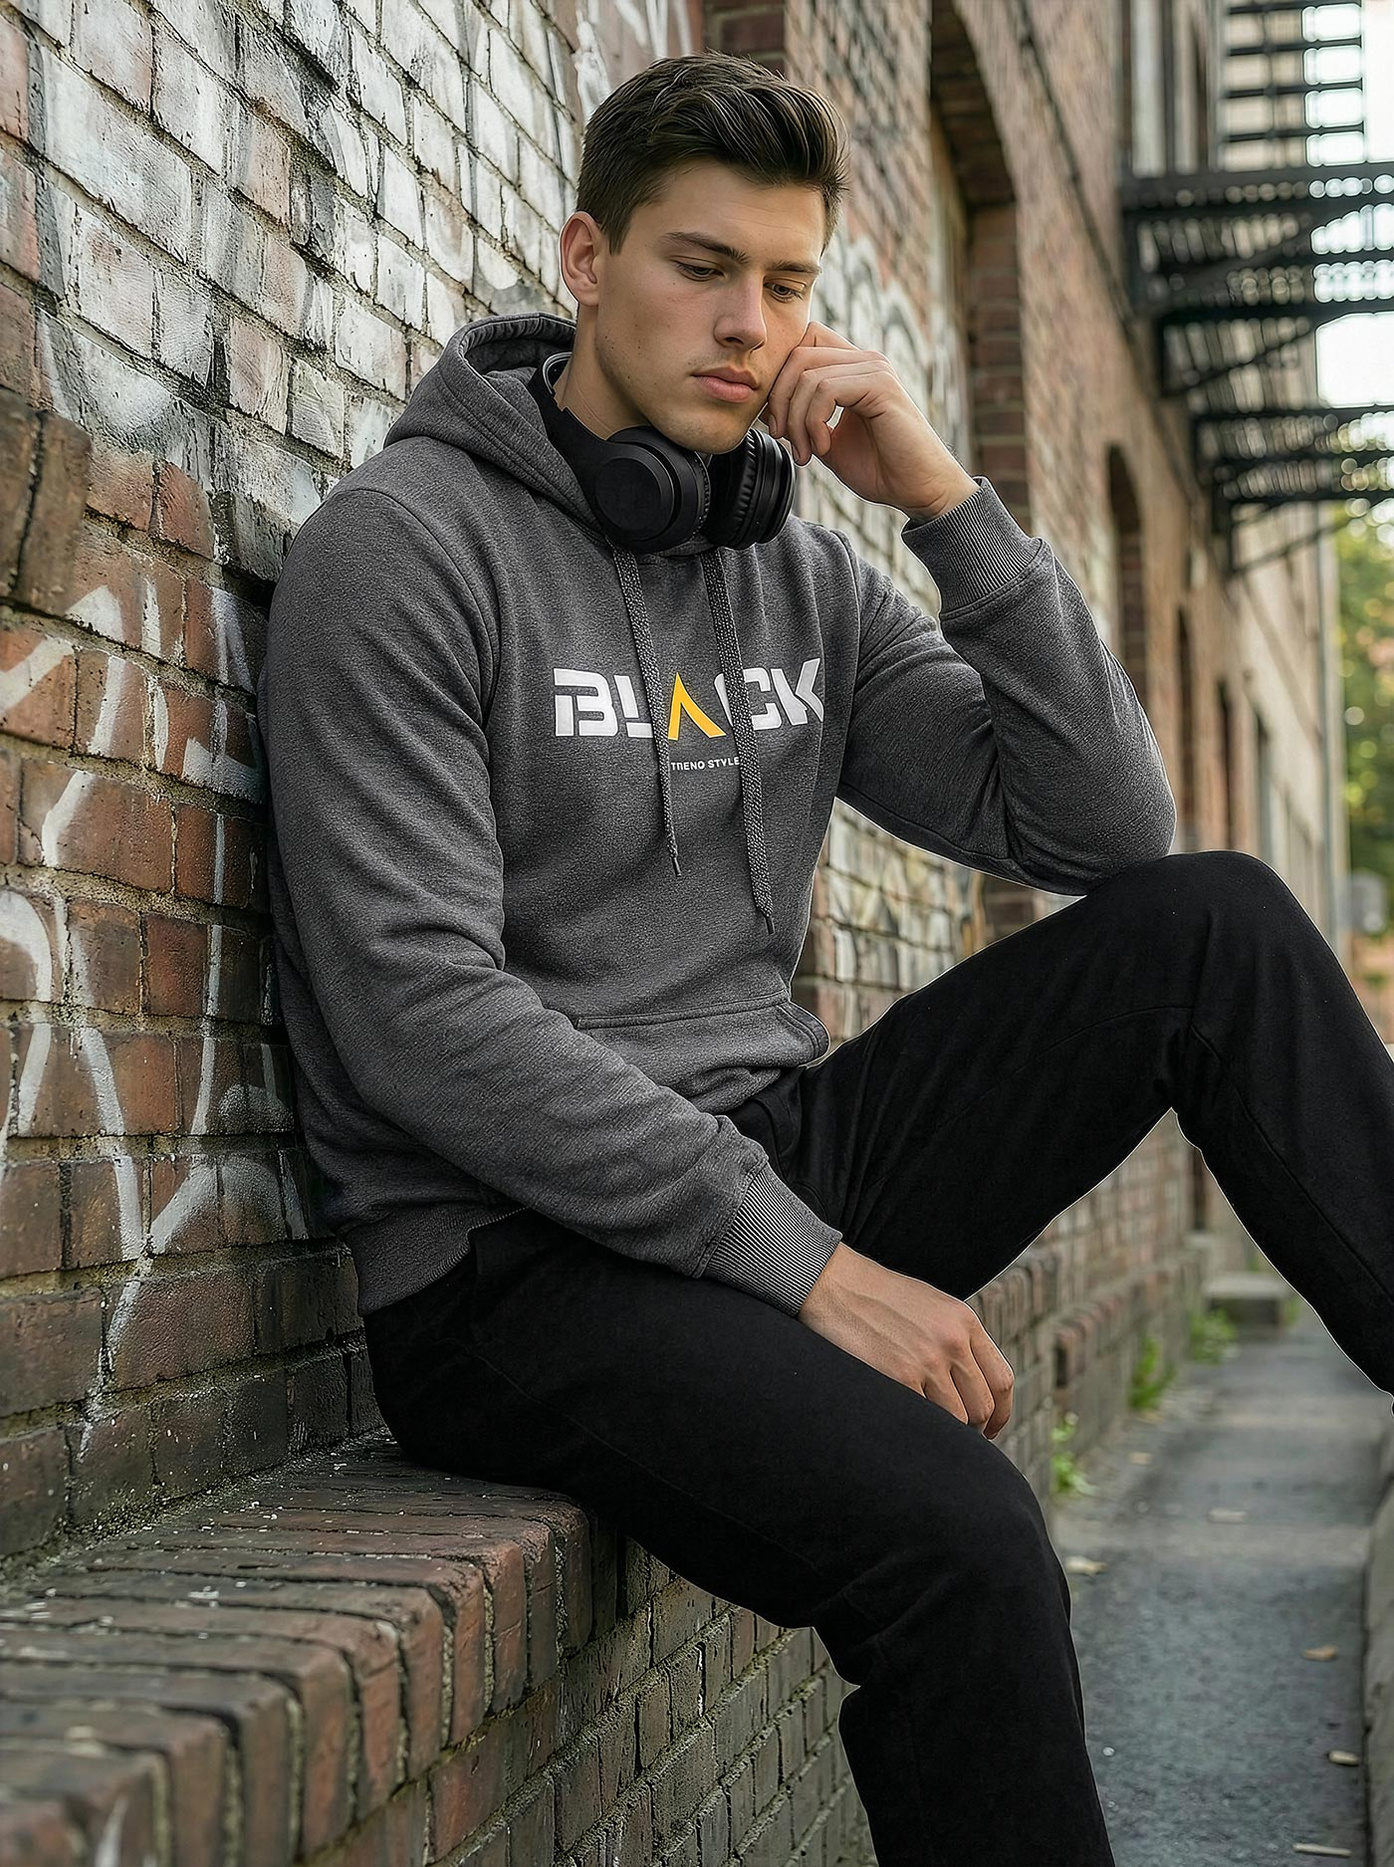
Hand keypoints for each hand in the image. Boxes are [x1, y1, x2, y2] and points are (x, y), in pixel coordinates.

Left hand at [760, 320, 977, 520]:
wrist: (918, 490)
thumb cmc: (879, 469)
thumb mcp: (826, 441)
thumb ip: (801, 419)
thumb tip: (766, 407)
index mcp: (852, 369)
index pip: (803, 342)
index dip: (780, 378)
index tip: (777, 422)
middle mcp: (864, 360)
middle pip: (798, 353)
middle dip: (779, 399)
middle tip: (783, 439)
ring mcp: (874, 369)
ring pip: (808, 374)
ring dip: (796, 420)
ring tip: (806, 453)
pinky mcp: (880, 385)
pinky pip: (825, 390)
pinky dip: (813, 422)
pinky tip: (824, 448)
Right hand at [798, 1240, 1014, 1439]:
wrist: (835, 1285)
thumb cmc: (878, 1298)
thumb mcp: (931, 1307)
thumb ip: (957, 1339)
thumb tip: (972, 1387)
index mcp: (964, 1322)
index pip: (1001, 1380)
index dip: (1000, 1413)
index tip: (989, 1428)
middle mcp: (952, 1341)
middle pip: (982, 1405)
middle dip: (973, 1428)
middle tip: (955, 1434)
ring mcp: (927, 1360)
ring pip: (957, 1419)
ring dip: (946, 1430)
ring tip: (928, 1427)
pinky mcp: (900, 1376)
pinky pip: (925, 1418)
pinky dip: (921, 1426)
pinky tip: (909, 1421)